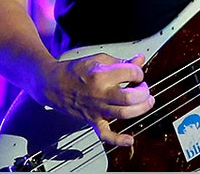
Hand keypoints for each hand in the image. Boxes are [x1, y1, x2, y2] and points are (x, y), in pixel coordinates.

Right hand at [39, 53, 154, 146]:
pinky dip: (118, 139)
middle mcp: (99, 93)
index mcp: (101, 75)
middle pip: (130, 96)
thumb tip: (140, 60)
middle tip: (144, 87)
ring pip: (124, 113)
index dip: (138, 72)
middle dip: (143, 91)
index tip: (137, 73)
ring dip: (140, 109)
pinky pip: (105, 134)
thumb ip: (121, 61)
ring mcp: (96, 108)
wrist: (53, 84)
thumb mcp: (99, 59)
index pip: (130, 73)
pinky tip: (129, 140)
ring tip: (147, 102)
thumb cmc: (75, 71)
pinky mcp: (92, 120)